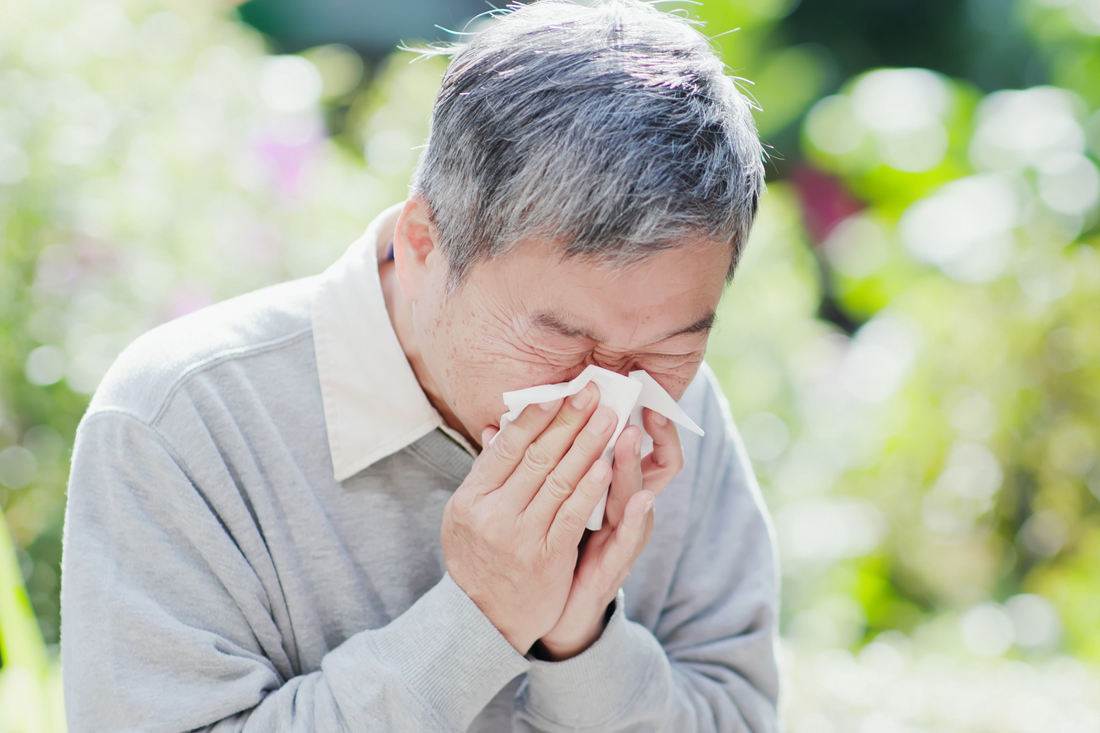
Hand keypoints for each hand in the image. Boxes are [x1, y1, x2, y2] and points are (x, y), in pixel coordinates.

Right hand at [441, 383, 616, 653]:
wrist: (482, 618)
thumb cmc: (477, 556)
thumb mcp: (466, 514)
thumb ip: (487, 473)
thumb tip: (499, 427)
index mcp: (471, 498)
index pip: (507, 447)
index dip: (534, 416)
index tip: (558, 392)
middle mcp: (494, 514)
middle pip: (537, 457)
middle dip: (569, 422)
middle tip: (593, 394)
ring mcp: (520, 537)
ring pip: (559, 481)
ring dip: (587, 446)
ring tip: (608, 420)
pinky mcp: (547, 558)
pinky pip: (572, 515)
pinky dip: (590, 488)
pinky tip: (606, 465)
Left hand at [538, 408, 683, 659]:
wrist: (559, 613)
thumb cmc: (552, 551)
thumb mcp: (546, 505)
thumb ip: (531, 469)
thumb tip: (497, 427)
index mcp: (602, 490)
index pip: (624, 446)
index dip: (626, 418)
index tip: (622, 384)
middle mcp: (619, 509)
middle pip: (634, 463)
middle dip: (631, 430)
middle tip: (634, 398)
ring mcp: (622, 536)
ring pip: (636, 495)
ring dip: (634, 465)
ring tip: (633, 434)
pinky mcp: (618, 564)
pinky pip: (630, 539)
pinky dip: (635, 518)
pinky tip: (642, 498)